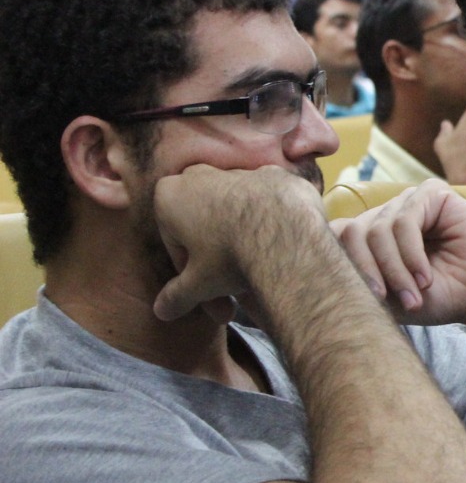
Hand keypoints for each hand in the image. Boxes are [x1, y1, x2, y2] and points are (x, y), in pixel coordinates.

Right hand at [151, 165, 326, 322]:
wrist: (287, 239)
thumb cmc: (231, 258)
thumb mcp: (198, 284)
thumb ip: (177, 295)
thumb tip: (161, 311)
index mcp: (169, 194)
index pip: (175, 241)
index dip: (190, 272)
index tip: (206, 293)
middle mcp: (202, 174)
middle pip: (205, 222)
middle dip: (216, 255)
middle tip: (233, 286)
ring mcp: (242, 171)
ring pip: (238, 211)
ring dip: (244, 237)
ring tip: (259, 269)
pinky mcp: (278, 176)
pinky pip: (270, 202)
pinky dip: (273, 221)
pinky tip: (281, 247)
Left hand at [331, 180, 465, 325]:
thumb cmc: (440, 297)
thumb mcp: (388, 298)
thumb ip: (357, 282)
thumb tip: (315, 270)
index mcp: (370, 237)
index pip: (335, 237)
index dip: (341, 266)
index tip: (365, 300)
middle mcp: (385, 215)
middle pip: (351, 233)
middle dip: (368, 270)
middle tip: (390, 299)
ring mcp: (407, 202)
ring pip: (378, 229)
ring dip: (395, 268)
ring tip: (415, 294)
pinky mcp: (432, 194)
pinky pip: (404, 221)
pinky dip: (411, 254)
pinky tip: (425, 276)